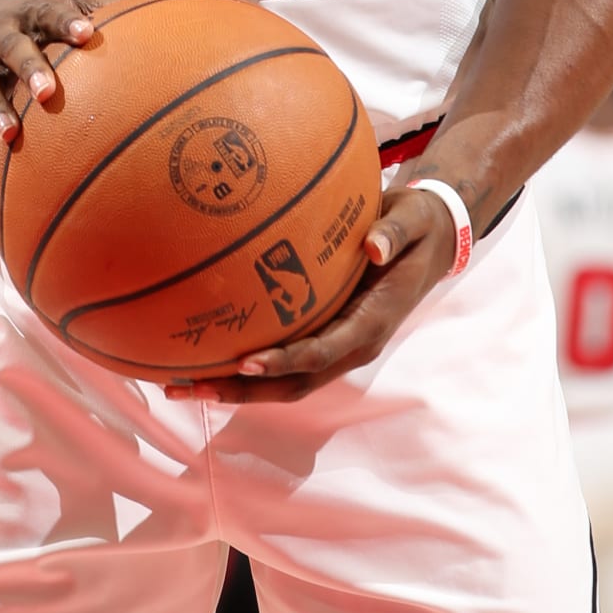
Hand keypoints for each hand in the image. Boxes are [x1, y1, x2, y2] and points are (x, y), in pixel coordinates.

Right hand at [0, 0, 100, 195]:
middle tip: (46, 92)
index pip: (50, 12)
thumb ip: (122, 2)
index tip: (86, 33)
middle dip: (29, 69)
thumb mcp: (67, 2)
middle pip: (14, 50)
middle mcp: (3, 38)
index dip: (66, 22)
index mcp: (32, 14)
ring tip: (10, 135)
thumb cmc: (36, 18)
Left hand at [166, 181, 461, 404]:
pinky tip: (205, 355)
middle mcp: (353, 344)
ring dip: (235, 388)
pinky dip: (245, 367)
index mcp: (372, 323)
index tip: (244, 361)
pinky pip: (285, 360)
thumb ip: (394, 231)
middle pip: (294, 383)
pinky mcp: (326, 334)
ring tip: (179, 385)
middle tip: (189, 388)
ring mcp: (338, 345)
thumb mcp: (413, 222)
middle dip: (241, 391)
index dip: (284, 361)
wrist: (434, 239)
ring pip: (285, 381)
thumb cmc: (418, 226)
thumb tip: (373, 244)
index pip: (322, 352)